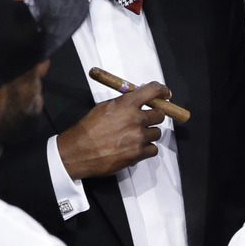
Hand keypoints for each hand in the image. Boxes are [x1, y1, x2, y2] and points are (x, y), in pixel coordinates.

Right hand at [55, 81, 169, 178]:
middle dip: (154, 115)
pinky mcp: (139, 154)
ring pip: (157, 133)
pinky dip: (147, 148)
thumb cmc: (88, 129)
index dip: (162, 91)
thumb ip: (124, 102)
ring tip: (134, 136)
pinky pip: (153, 149)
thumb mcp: (104, 107)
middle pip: (160, 114)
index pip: (153, 91)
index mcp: (126, 104)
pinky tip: (136, 147)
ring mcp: (139, 137)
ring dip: (149, 133)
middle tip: (146, 119)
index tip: (165, 94)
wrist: (79, 151)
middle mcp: (135, 119)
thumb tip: (138, 98)